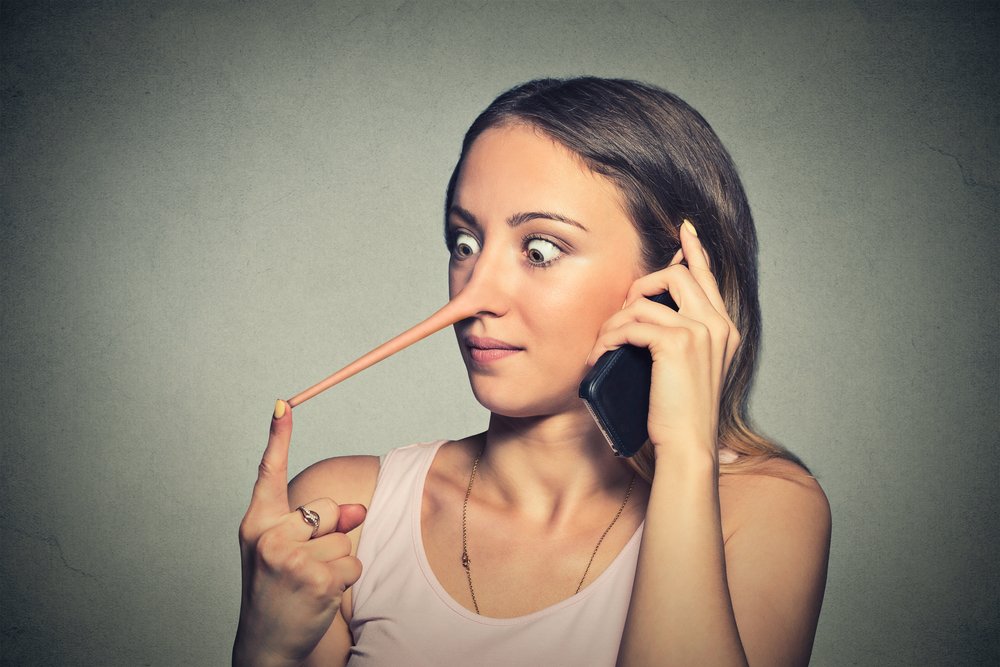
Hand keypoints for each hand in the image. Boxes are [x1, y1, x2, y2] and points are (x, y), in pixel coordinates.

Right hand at [233, 400, 366, 666]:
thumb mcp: (288, 549)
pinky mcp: (314, 579)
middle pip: (326, 508)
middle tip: (303, 565)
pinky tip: (320, 596)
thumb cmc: (279, 588)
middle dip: (328, 533)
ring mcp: (289, 558)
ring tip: (309, 583)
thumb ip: (318, 522)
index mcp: (256, 523)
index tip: (284, 404)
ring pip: (344, 538)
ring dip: (337, 562)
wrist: (268, 643)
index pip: (268, 473)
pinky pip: (353, 563)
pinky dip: (346, 580)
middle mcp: (267, 536)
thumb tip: (359, 507)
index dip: (278, 438)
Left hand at [587, 221, 739, 459]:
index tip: (685, 230)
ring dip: (614, 322)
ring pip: (644, 299)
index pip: (707, 277)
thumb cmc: (679, 414)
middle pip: (674, 274)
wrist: (687, 445)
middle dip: (638, 288)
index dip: (694, 251)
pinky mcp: (676, 343)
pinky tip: (598, 358)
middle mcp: (717, 324)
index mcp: (724, 329)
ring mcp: (700, 331)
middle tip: (619, 317)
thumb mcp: (685, 369)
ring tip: (602, 347)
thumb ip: (678, 336)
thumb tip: (647, 312)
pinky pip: (630, 324)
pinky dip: (608, 339)